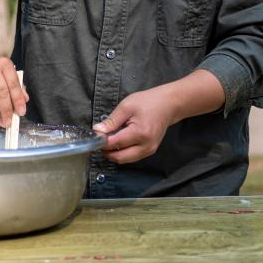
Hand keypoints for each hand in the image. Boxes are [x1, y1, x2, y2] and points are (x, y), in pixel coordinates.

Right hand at [0, 55, 27, 128]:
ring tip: (3, 123)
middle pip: (1, 93)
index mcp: (4, 64)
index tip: (21, 111)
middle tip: (10, 121)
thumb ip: (16, 84)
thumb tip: (24, 100)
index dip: (18, 99)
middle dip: (7, 110)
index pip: (13, 84)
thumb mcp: (6, 71)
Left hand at [92, 70, 224, 163]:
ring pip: (125, 160)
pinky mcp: (150, 151)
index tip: (94, 135)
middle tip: (99, 140)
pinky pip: (131, 157)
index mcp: (140, 133)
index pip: (115, 144)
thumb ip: (112, 120)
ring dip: (113, 153)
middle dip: (106, 151)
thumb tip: (97, 131)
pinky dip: (122, 152)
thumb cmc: (148, 102)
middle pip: (119, 157)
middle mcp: (146, 146)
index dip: (102, 142)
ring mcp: (149, 150)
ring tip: (107, 140)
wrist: (168, 105)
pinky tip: (117, 142)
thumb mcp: (127, 106)